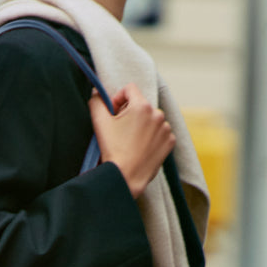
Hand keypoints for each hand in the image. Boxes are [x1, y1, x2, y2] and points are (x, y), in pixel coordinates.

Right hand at [88, 84, 174, 198]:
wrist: (126, 177)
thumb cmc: (113, 150)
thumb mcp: (100, 122)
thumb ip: (96, 101)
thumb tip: (96, 93)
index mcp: (142, 106)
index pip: (130, 89)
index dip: (118, 98)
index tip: (114, 113)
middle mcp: (158, 114)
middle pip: (140, 105)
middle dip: (130, 113)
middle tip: (120, 131)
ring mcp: (166, 129)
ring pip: (151, 119)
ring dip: (141, 125)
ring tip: (131, 141)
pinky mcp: (170, 142)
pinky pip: (160, 132)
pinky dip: (151, 137)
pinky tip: (141, 147)